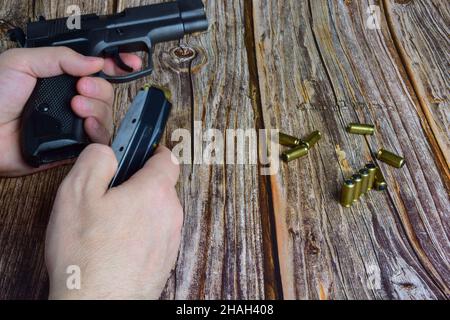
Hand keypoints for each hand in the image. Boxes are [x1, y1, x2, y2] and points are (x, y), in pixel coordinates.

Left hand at [0, 47, 140, 176]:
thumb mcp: (22, 63)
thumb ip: (60, 58)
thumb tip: (95, 62)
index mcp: (61, 77)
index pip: (96, 69)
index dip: (117, 64)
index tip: (129, 63)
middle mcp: (72, 100)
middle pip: (107, 92)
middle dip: (100, 88)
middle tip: (82, 87)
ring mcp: (75, 123)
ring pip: (106, 115)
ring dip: (98, 108)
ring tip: (77, 106)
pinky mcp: (76, 145)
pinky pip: (100, 139)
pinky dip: (98, 130)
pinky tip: (86, 124)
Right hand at [45, 144, 182, 299]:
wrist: (99, 304)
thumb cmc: (87, 256)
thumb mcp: (78, 192)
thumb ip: (97, 160)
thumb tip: (108, 151)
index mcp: (154, 192)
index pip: (166, 159)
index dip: (151, 152)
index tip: (138, 154)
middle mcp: (170, 214)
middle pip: (160, 186)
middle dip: (138, 185)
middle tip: (109, 196)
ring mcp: (170, 239)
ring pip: (157, 212)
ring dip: (138, 211)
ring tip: (108, 226)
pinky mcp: (165, 259)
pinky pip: (155, 235)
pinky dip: (140, 234)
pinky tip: (116, 246)